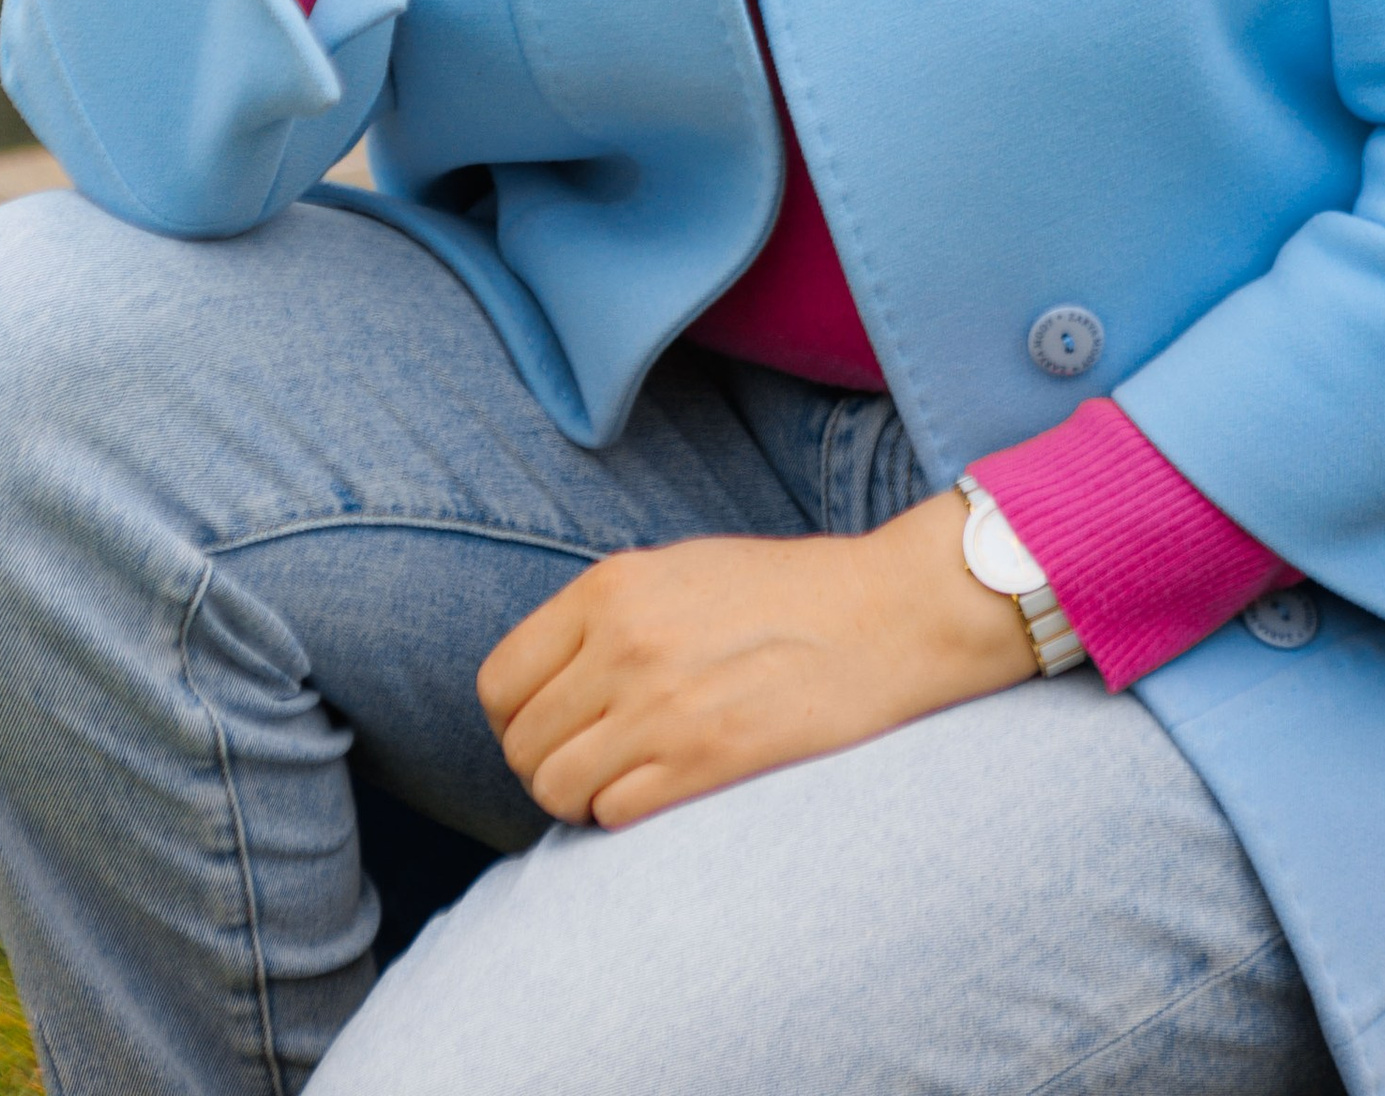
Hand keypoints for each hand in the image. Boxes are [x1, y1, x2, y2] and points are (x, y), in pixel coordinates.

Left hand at [476, 490, 1034, 831]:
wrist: (884, 614)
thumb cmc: (785, 593)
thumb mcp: (677, 569)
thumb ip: (607, 615)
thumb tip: (547, 681)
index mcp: (609, 588)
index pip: (500, 681)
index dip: (513, 720)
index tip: (545, 730)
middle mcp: (623, 644)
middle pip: (522, 744)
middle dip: (544, 766)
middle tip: (587, 767)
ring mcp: (662, 705)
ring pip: (557, 788)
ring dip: (578, 801)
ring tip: (618, 786)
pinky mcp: (706, 760)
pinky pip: (614, 814)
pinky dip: (623, 815)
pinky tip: (659, 794)